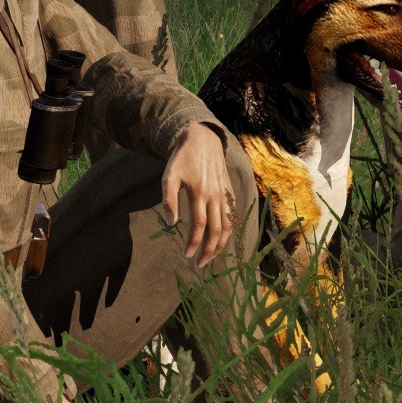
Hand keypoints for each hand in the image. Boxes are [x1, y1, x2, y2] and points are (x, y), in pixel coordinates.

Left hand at [162, 124, 234, 266]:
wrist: (203, 138)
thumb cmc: (182, 157)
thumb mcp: (169, 175)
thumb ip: (169, 199)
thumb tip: (172, 223)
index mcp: (200, 192)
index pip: (199, 225)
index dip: (193, 243)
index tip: (187, 256)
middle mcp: (216, 195)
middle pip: (216, 230)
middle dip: (208, 250)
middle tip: (199, 264)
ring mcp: (225, 194)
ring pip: (228, 225)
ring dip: (221, 244)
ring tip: (211, 257)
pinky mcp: (229, 191)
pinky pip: (232, 216)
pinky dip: (228, 231)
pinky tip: (221, 239)